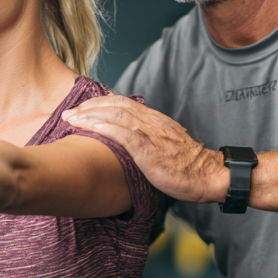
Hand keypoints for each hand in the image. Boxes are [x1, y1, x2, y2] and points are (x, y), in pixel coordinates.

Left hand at [61, 96, 228, 202]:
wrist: (207, 174)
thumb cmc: (188, 166)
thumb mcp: (167, 147)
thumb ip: (150, 140)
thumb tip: (132, 146)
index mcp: (155, 119)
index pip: (124, 103)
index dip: (102, 103)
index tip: (85, 107)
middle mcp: (151, 120)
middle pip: (115, 104)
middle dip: (89, 105)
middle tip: (70, 111)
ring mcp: (149, 132)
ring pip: (114, 114)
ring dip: (89, 114)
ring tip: (70, 117)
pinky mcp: (146, 148)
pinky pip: (120, 132)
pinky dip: (100, 127)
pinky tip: (85, 126)